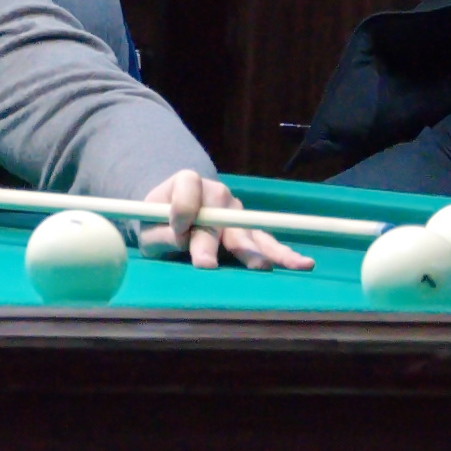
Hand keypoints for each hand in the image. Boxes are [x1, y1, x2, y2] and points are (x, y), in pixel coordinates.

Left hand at [136, 168, 311, 271]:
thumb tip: (183, 240)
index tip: (177, 227)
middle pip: (217, 218)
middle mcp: (217, 193)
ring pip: (245, 232)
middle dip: (210, 242)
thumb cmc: (158, 222)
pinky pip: (265, 241)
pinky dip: (282, 253)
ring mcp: (237, 211)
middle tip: (206, 264)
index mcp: (187, 182)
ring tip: (263, 268)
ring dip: (254, 251)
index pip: (189, 187)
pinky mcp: (249, 229)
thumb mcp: (149, 228)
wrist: (172, 213)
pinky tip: (302, 263)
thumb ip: (162, 233)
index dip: (183, 207)